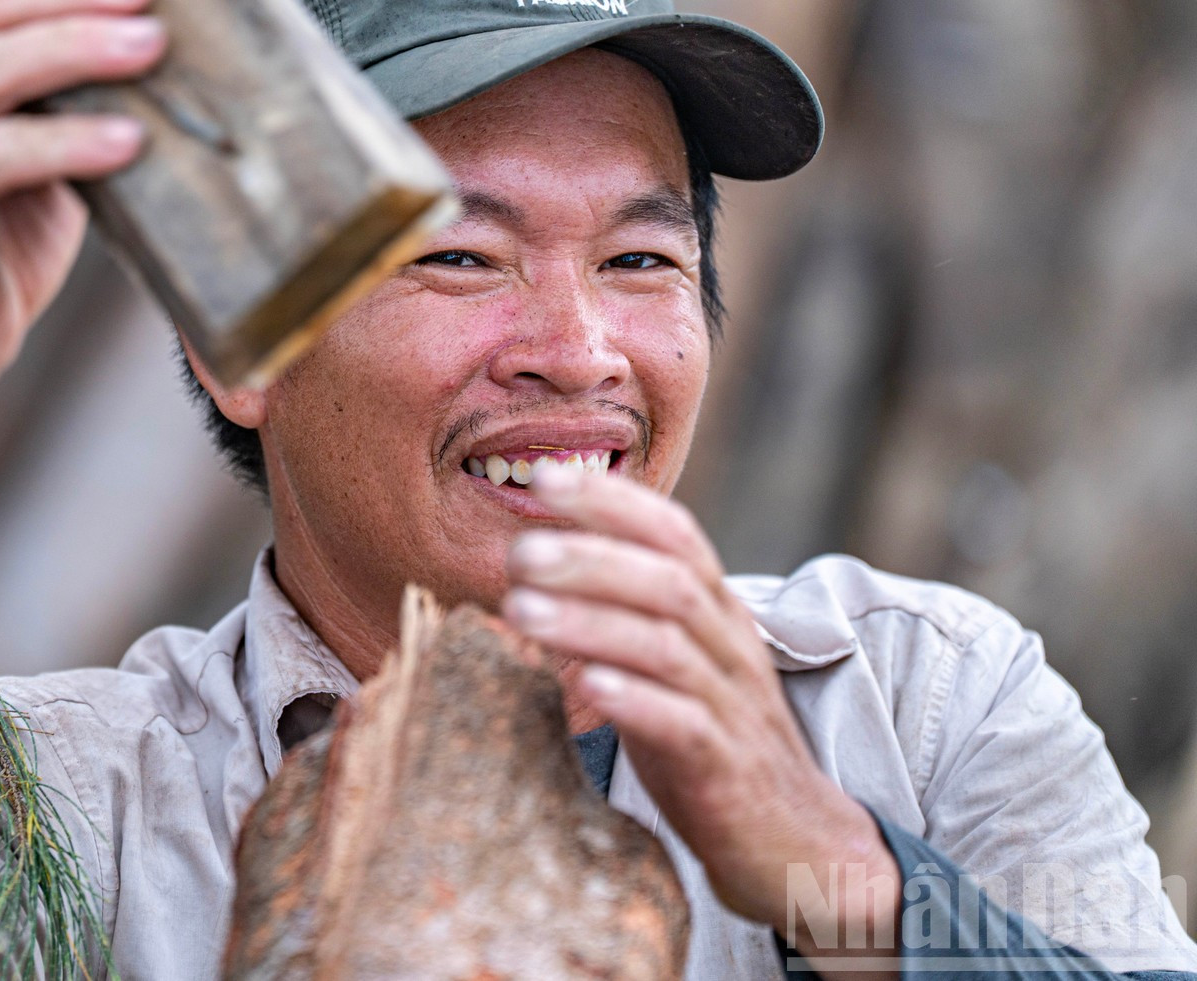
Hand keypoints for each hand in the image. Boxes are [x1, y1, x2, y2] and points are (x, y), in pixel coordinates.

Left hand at [501, 463, 897, 964]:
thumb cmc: (709, 739)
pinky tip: (591, 687)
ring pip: (667, 645)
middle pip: (668, 580)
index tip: (544, 474)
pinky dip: (636, 699)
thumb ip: (621, 610)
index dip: (613, 500)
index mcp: (716, 611)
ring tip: (522, 609)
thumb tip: (531, 560)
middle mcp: (729, 646)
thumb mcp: (672, 662)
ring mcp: (731, 705)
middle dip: (591, 556)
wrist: (796, 841)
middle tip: (519, 551)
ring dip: (591, 622)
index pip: (675, 532)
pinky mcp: (725, 767)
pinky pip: (684, 724)